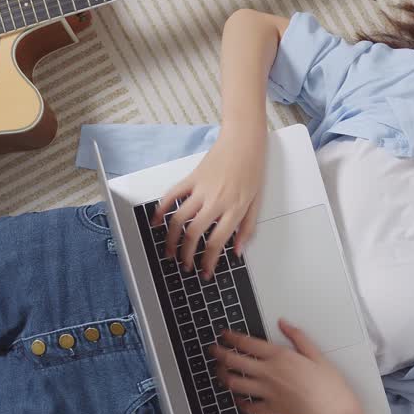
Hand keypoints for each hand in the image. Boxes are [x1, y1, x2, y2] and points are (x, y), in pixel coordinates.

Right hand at [152, 122, 264, 278]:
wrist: (244, 140)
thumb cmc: (253, 170)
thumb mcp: (257, 202)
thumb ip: (247, 228)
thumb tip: (238, 250)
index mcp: (234, 208)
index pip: (216, 242)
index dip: (208, 261)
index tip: (204, 272)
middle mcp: (216, 200)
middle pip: (193, 233)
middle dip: (186, 255)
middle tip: (185, 265)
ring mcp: (201, 189)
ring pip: (179, 218)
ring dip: (171, 238)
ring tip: (169, 251)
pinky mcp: (191, 178)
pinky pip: (171, 196)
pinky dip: (161, 210)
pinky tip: (156, 223)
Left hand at [209, 319, 364, 413]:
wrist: (335, 413)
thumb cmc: (330, 386)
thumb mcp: (317, 355)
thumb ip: (298, 338)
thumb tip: (283, 324)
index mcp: (281, 357)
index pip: (248, 344)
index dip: (231, 338)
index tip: (224, 335)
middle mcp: (270, 374)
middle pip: (235, 362)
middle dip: (220, 354)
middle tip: (213, 350)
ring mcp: (268, 393)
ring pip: (236, 384)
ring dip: (224, 376)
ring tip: (219, 371)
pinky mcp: (272, 409)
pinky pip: (249, 407)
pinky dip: (240, 403)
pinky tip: (239, 399)